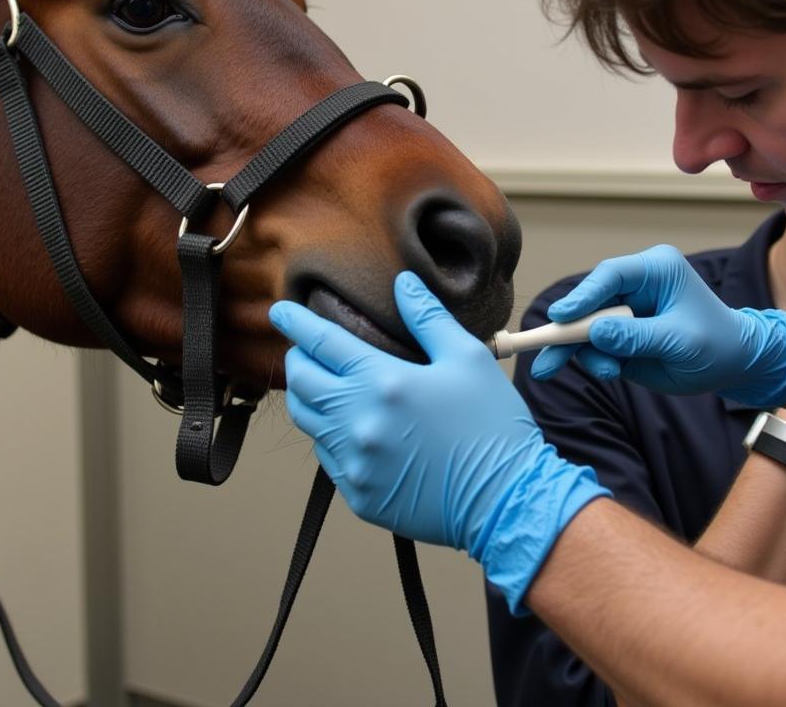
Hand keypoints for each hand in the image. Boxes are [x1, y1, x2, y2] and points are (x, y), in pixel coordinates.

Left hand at [269, 272, 608, 612]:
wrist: (507, 501)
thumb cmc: (492, 426)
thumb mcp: (467, 358)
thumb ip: (427, 318)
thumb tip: (402, 284)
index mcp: (384, 383)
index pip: (322, 343)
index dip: (296, 323)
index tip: (279, 311)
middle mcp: (358, 423)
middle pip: (302, 382)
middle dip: (297, 359)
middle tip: (305, 348)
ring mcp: (355, 464)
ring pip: (308, 421)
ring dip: (308, 396)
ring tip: (322, 383)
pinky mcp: (359, 495)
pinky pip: (328, 458)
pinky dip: (330, 436)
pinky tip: (351, 427)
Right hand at [532, 244, 785, 406]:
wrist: (735, 364)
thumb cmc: (718, 344)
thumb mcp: (681, 341)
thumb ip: (637, 337)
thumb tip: (595, 333)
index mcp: (656, 270)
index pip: (611, 276)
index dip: (582, 296)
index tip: (561, 316)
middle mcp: (635, 284)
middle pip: (589, 301)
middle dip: (569, 330)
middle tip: (545, 352)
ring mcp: (624, 309)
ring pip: (585, 326)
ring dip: (585, 351)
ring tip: (607, 372)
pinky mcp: (619, 332)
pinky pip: (593, 344)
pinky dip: (592, 360)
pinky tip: (607, 372)